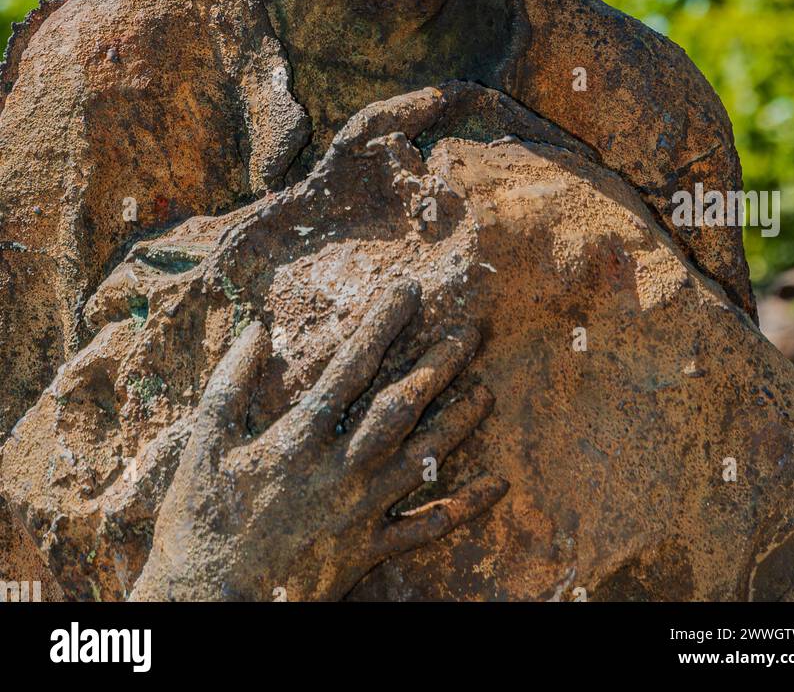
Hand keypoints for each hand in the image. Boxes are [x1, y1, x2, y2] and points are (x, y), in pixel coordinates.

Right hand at [130, 281, 504, 600]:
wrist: (206, 604)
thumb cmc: (198, 522)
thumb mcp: (203, 443)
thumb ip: (231, 382)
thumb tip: (257, 328)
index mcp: (298, 437)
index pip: (351, 366)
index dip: (383, 323)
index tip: (409, 290)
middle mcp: (338, 469)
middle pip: (399, 407)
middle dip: (438, 366)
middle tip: (471, 333)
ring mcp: (357, 512)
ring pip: (420, 459)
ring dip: (458, 423)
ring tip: (488, 392)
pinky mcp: (366, 551)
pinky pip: (425, 527)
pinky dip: (463, 506)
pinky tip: (496, 484)